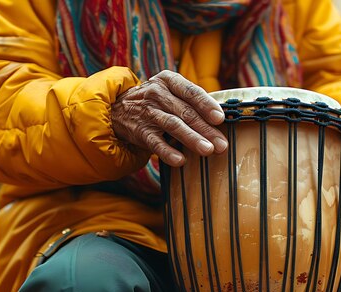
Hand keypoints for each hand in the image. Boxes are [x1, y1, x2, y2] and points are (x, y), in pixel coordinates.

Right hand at [111, 70, 227, 166]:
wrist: (118, 109)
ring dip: (192, 139)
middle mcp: (157, 93)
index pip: (191, 91)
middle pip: (186, 112)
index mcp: (169, 80)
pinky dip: (168, 152)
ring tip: (208, 151)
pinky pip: (155, 142)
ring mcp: (147, 112)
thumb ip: (191, 101)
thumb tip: (221, 120)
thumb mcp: (170, 91)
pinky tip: (180, 161)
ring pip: (173, 126)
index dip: (206, 105)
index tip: (220, 119)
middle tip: (221, 144)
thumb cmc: (156, 101)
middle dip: (206, 129)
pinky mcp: (139, 131)